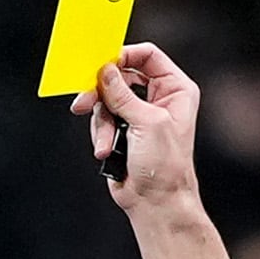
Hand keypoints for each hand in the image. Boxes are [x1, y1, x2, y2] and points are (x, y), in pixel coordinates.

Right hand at [78, 42, 200, 219]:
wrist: (156, 203)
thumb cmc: (165, 166)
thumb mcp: (146, 122)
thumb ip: (123, 94)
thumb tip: (104, 70)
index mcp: (175, 89)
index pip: (147, 56)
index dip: (124, 55)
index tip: (103, 63)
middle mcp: (158, 97)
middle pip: (121, 75)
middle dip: (102, 91)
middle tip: (85, 100)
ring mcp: (138, 113)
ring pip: (107, 98)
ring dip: (101, 121)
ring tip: (104, 144)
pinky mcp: (122, 129)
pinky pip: (102, 119)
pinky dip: (100, 134)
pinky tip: (105, 151)